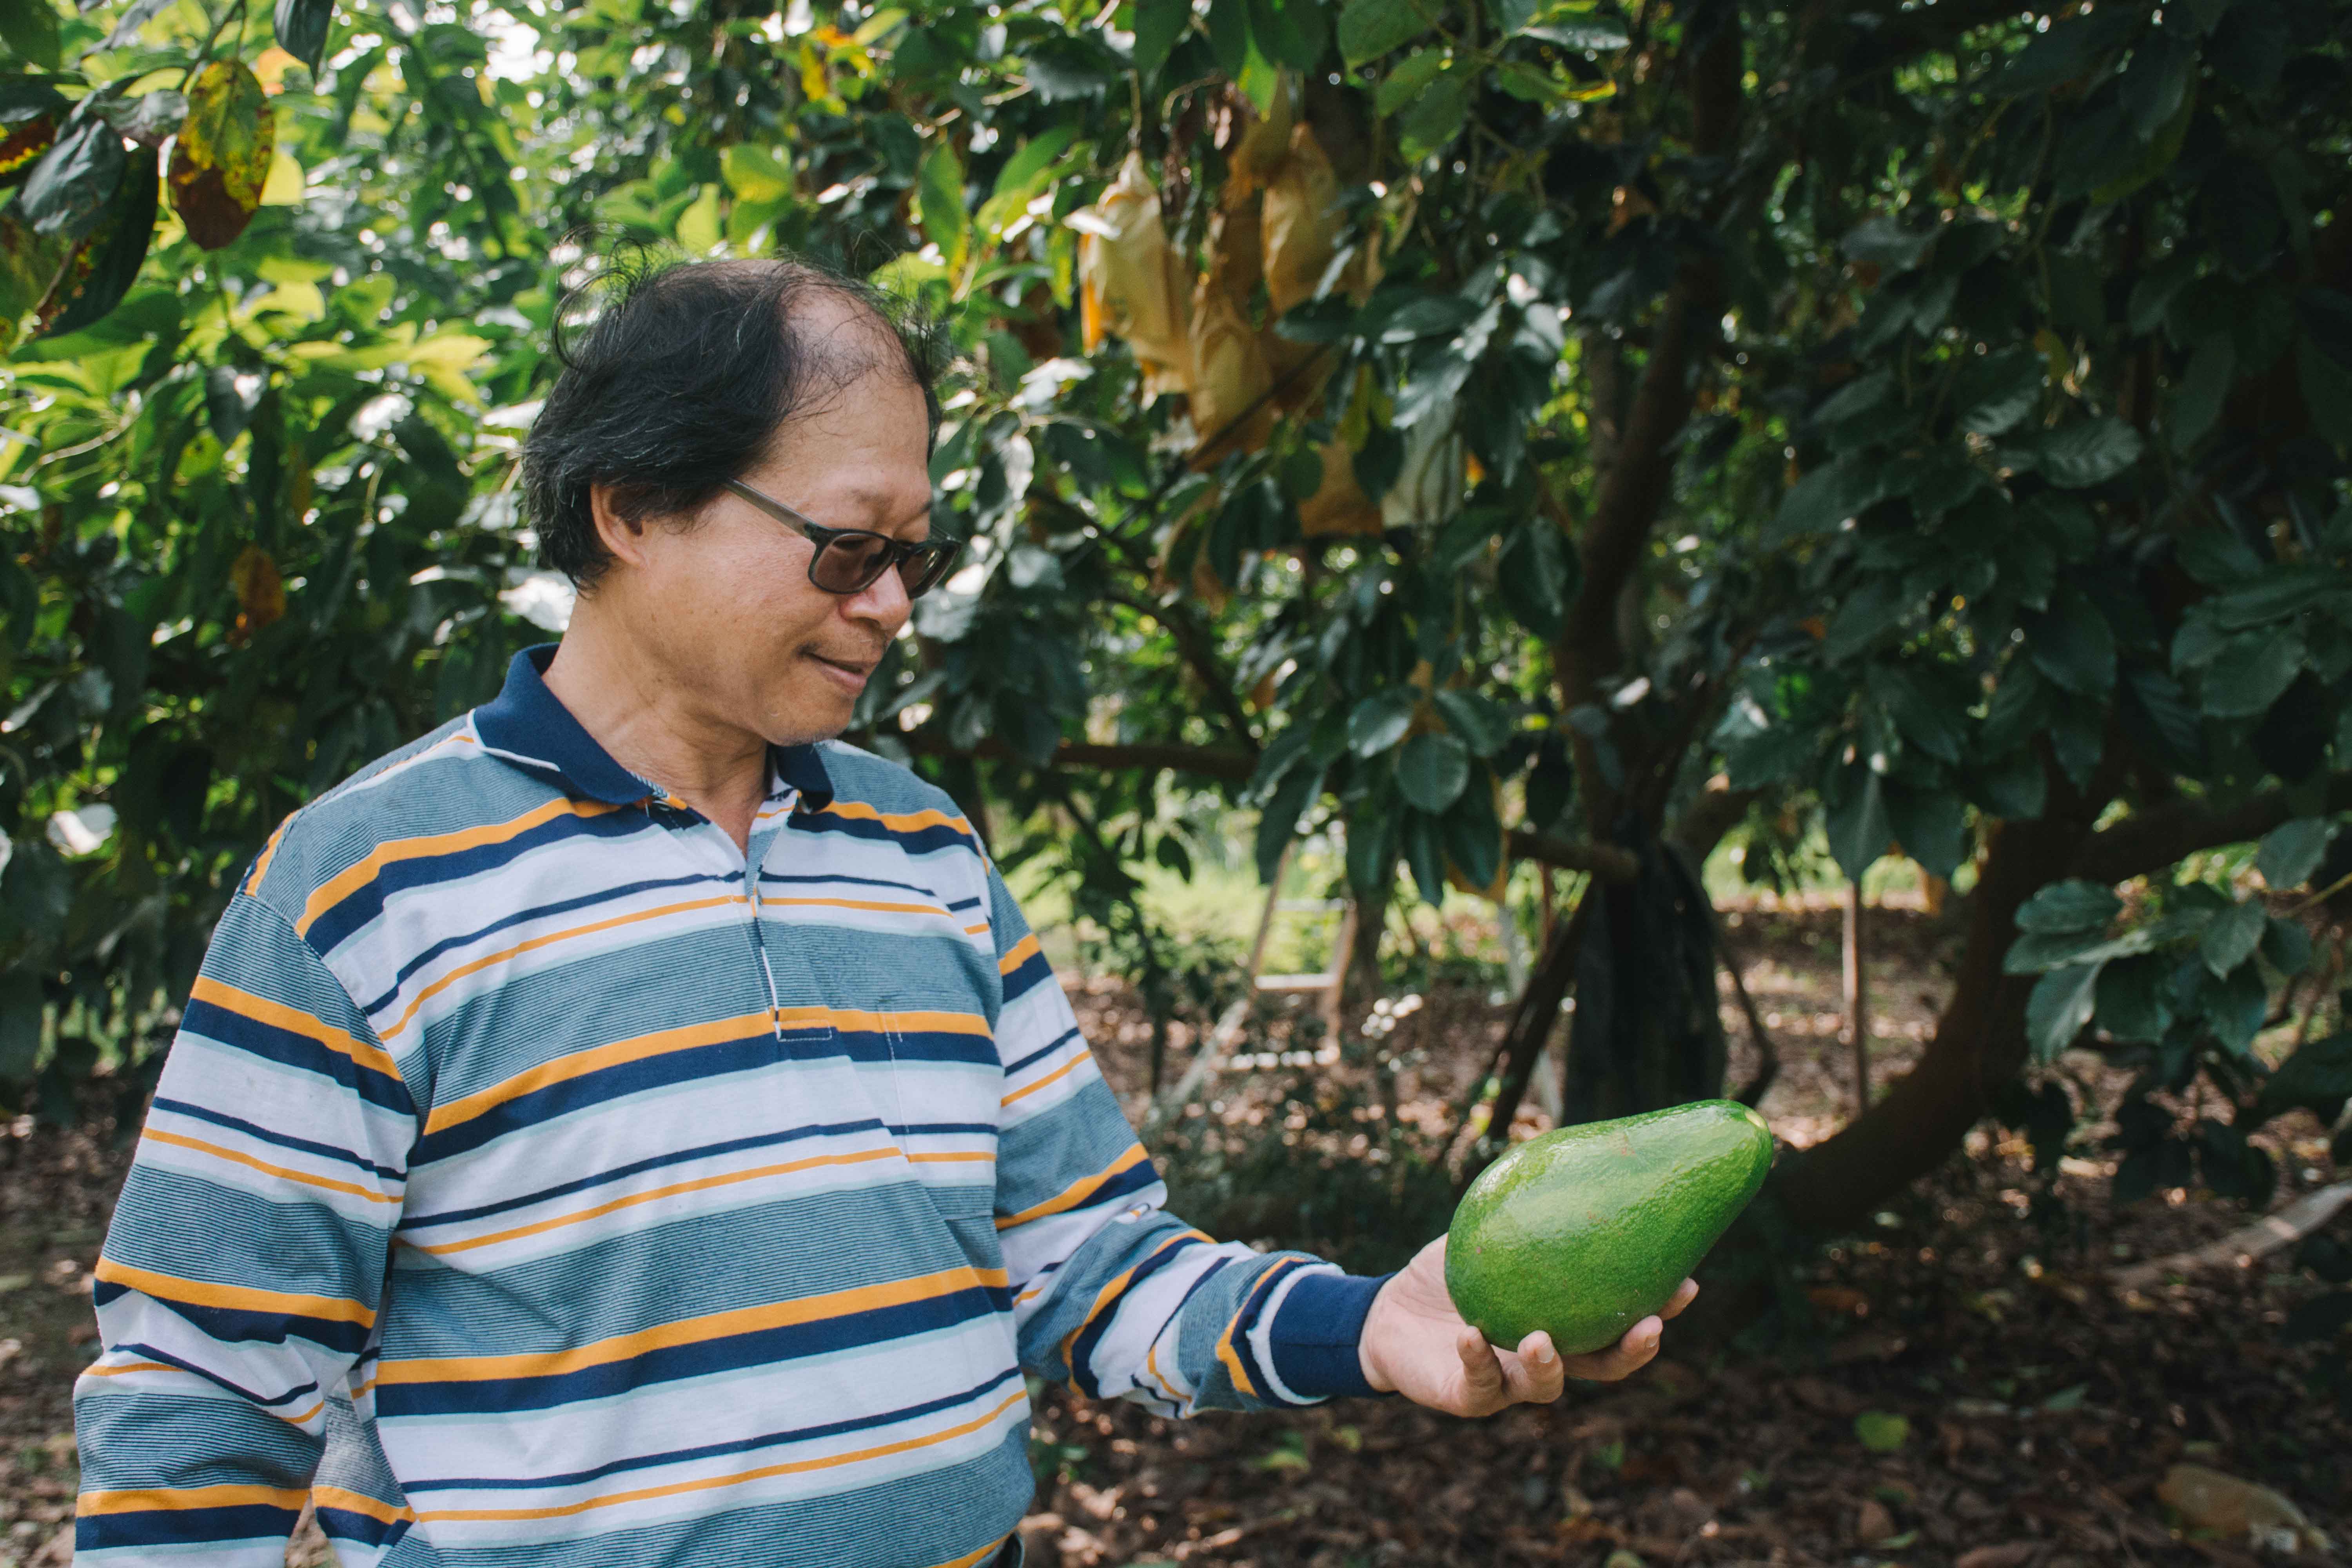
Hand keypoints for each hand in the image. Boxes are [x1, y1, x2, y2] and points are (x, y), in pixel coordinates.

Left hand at [1356, 1235, 1697, 1416]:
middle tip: (1648, 1327)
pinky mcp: (1466, 1396)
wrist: (1389, 1312)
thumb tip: (1571, 1150)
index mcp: (1563, 1322)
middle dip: (1630, 1352)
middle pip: (1602, 1365)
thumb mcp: (1490, 1233)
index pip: (1620, 1321)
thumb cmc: (1450, 1271)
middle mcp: (1546, 1357)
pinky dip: (1477, 1361)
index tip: (1688, 1284)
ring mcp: (1508, 1382)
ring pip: (1545, 1387)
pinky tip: (1471, 1336)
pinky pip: (1478, 1384)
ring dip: (1549, 1366)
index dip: (1658, 1309)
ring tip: (1543, 1339)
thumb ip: (1528, 1209)